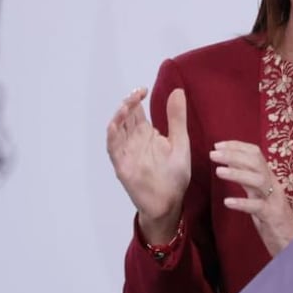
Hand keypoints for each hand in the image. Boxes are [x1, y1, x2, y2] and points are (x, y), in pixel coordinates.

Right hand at [106, 87, 190, 243]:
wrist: (170, 202)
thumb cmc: (174, 174)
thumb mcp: (180, 142)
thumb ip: (177, 118)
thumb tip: (177, 90)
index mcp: (146, 133)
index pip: (136, 110)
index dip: (136, 97)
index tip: (143, 89)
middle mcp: (133, 140)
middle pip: (124, 116)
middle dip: (127, 104)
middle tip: (136, 94)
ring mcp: (126, 152)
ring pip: (116, 130)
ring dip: (118, 117)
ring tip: (125, 106)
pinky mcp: (122, 166)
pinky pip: (113, 149)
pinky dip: (112, 137)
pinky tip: (114, 125)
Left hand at [210, 141, 292, 256]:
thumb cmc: (273, 219)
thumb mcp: (259, 196)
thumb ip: (248, 181)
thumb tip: (230, 165)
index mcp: (269, 178)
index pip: (255, 154)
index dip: (237, 146)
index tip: (217, 145)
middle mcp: (273, 185)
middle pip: (256, 162)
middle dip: (234, 155)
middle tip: (213, 153)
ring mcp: (274, 201)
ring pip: (258, 180)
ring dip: (237, 174)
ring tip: (218, 171)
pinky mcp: (273, 217)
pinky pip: (258, 207)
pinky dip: (242, 203)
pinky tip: (228, 202)